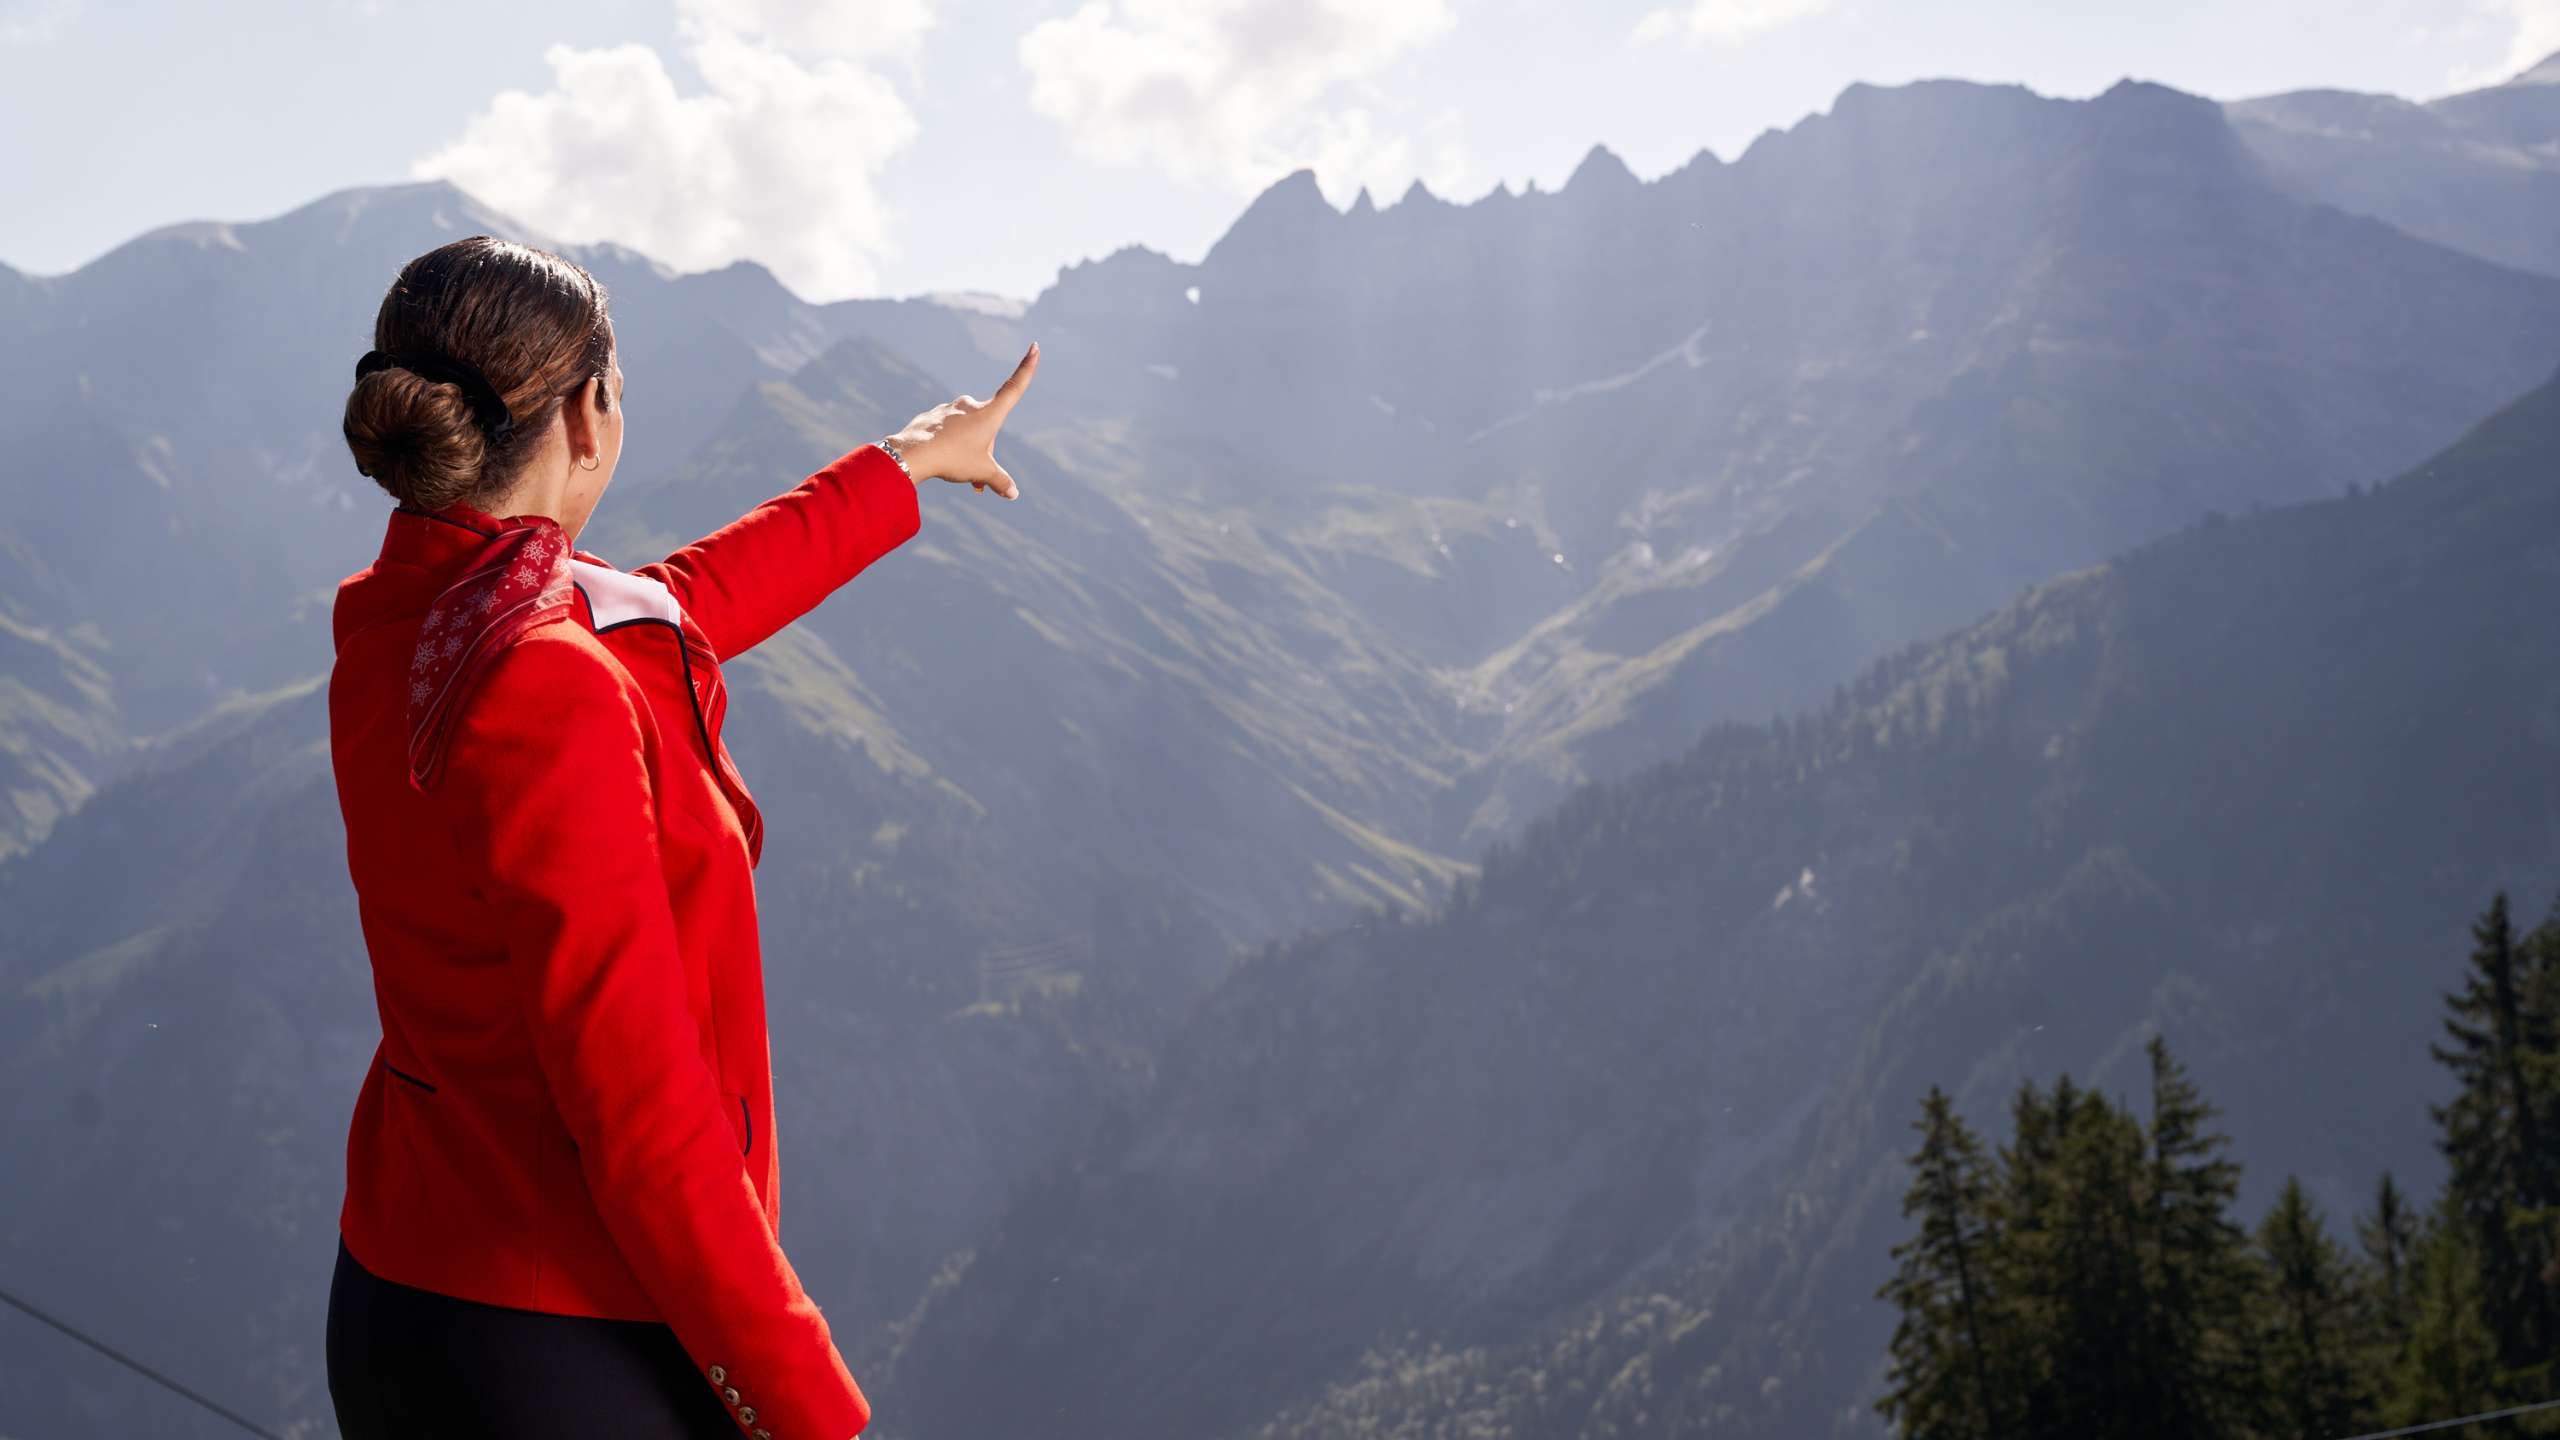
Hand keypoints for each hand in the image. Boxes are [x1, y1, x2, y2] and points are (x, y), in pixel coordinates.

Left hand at [887, 341, 1038, 499]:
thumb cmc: (953, 459)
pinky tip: (940, 461)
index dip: (1028, 367)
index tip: (1035, 346)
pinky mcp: (931, 417)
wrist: (913, 454)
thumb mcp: (982, 472)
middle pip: (987, 426)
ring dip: (966, 450)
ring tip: (958, 470)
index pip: (1015, 387)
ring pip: (965, 431)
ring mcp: (949, 409)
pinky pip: (946, 432)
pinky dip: (948, 446)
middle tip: (977, 475)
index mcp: (989, 414)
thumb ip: (1000, 481)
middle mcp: (970, 405)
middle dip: (985, 448)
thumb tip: (1013, 493)